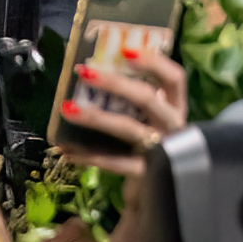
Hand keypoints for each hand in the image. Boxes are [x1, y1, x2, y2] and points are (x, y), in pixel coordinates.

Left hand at [54, 44, 186, 176]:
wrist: (158, 190)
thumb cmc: (148, 145)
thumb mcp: (147, 120)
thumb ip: (130, 99)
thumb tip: (92, 70)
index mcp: (175, 107)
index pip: (174, 78)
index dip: (154, 62)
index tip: (125, 51)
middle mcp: (173, 125)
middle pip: (149, 99)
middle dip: (115, 83)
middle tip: (84, 72)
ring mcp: (163, 149)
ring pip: (129, 128)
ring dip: (96, 117)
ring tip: (68, 109)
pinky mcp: (148, 173)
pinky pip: (116, 163)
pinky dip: (89, 156)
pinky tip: (67, 151)